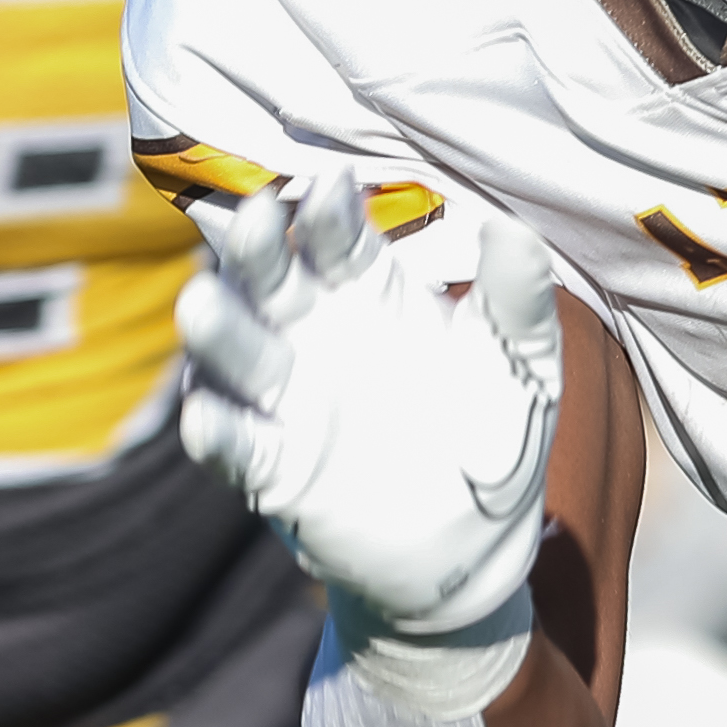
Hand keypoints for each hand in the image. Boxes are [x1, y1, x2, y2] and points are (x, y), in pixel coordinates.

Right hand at [173, 176, 561, 635]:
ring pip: (237, 354)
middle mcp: (314, 332)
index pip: (336, 239)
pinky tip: (206, 417)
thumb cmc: (497, 428)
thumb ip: (516, 295)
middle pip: (270, 280)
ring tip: (203, 303)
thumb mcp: (523, 359)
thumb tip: (512, 227)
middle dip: (255, 249)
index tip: (332, 184)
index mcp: (368, 291)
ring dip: (217, 329)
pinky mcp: (275, 469)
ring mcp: (289, 400)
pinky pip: (237, 445)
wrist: (477, 542)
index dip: (328, 212)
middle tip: (254, 217)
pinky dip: (217, 431)